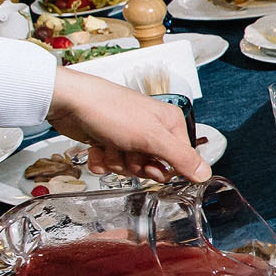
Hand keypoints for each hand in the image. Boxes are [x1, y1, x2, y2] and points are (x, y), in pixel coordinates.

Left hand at [46, 70, 210, 181]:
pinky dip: (100, 159)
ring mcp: (128, 135)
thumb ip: (181, 158)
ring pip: (128, 167)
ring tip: (108, 144)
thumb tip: (205, 174)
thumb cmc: (111, 111)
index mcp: (169, 124)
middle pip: (152, 166)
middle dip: (135, 165)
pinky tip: (96, 147)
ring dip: (115, 161)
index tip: (150, 164)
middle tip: (127, 152)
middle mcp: (150, 128)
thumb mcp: (152, 138)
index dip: (163, 168)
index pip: (179, 159)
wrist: (70, 102)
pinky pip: (108, 164)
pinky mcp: (107, 140)